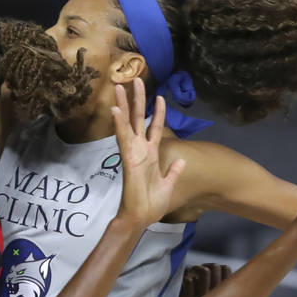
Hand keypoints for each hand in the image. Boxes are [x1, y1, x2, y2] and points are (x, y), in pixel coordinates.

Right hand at [113, 77, 185, 225]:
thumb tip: (180, 162)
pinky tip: (116, 110)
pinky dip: (119, 125)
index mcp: (150, 155)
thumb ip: (173, 172)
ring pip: (127, 123)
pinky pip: (123, 139)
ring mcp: (133, 153)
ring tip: (119, 86)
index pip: (154, 128)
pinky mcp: (128, 159)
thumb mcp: (168, 184)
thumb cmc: (151, 204)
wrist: (141, 217)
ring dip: (123, 104)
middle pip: (137, 119)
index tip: (160, 96)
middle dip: (137, 99)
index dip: (157, 112)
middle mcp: (140, 150)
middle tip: (134, 79)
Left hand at [177, 262, 232, 296]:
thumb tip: (221, 274)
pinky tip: (184, 282)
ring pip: (204, 271)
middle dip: (206, 265)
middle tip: (199, 269)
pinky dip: (186, 278)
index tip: (211, 269)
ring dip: (196, 268)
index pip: (226, 269)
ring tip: (191, 271)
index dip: (218, 266)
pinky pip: (190, 281)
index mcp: (227, 296)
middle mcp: (218, 295)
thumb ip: (223, 294)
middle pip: (215, 267)